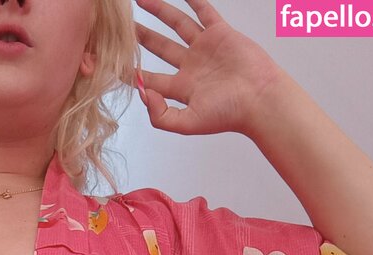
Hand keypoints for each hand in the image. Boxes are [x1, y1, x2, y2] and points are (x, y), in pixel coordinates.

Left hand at [133, 0, 287, 138]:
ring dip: (159, 13)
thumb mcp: (188, 123)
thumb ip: (160, 115)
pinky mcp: (220, 33)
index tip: (112, 63)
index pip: (150, 78)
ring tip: (141, 1)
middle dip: (140, 38)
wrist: (260, 99)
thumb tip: (142, 92)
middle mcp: (191, 67)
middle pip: (159, 49)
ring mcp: (204, 49)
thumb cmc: (228, 114)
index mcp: (182, 89)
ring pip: (177, 26)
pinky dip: (192, 1)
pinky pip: (203, 11)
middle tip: (122, 28)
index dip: (132, 72)